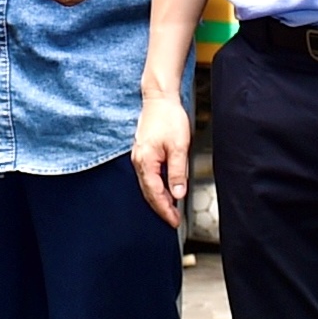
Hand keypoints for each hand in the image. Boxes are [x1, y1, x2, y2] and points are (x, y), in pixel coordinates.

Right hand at [132, 92, 190, 227]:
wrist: (159, 98)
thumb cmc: (169, 118)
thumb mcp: (178, 147)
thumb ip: (177, 172)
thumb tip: (178, 194)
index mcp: (146, 161)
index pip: (155, 193)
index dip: (165, 209)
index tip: (174, 221)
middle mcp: (139, 161)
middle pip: (148, 192)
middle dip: (161, 208)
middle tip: (173, 220)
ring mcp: (139, 156)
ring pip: (148, 184)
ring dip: (159, 198)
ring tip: (172, 208)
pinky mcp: (143, 151)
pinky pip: (148, 175)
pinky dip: (156, 186)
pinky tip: (165, 188)